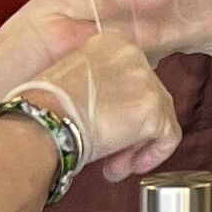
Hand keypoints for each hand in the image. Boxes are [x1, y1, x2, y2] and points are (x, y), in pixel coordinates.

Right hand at [18, 30, 182, 179]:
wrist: (42, 122)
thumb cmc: (44, 110)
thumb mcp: (72, 83)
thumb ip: (98, 89)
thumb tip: (112, 114)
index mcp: (111, 43)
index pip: (129, 78)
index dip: (119, 109)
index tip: (104, 128)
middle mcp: (134, 56)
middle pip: (145, 98)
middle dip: (129, 131)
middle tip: (109, 154)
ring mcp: (147, 82)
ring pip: (158, 117)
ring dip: (135, 146)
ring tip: (113, 167)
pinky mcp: (154, 110)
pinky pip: (169, 137)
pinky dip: (153, 155)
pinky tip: (128, 167)